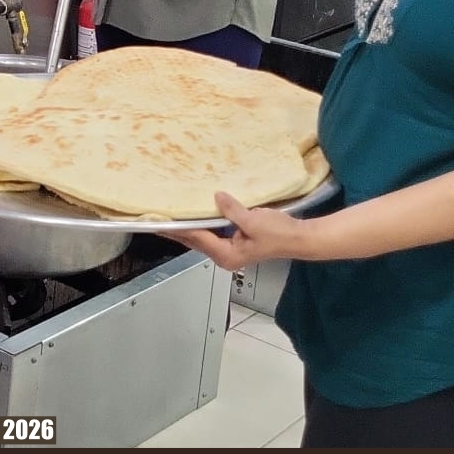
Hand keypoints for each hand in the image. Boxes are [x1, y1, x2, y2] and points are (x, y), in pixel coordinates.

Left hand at [160, 193, 311, 270]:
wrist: (298, 238)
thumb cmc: (279, 233)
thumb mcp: (253, 220)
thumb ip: (232, 210)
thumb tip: (216, 197)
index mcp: (226, 254)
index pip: (196, 238)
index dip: (177, 228)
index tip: (160, 221)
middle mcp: (224, 255)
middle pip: (194, 241)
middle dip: (176, 230)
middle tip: (156, 219)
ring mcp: (229, 250)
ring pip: (202, 238)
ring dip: (188, 227)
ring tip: (169, 216)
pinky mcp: (234, 243)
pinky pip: (212, 233)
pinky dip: (202, 224)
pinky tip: (194, 215)